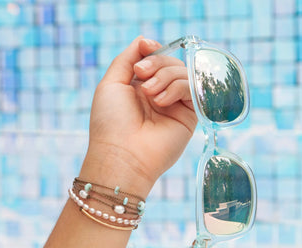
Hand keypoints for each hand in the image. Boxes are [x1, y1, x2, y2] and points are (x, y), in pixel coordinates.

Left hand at [80, 36, 197, 196]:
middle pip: (170, 62)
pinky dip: (176, 87)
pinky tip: (161, 101)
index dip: (153, 51)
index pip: (155, 59)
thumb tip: (144, 39)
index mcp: (140, 87)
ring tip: (149, 93)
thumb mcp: (111, 83)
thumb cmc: (110, 121)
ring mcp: (174, 105)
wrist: (122, 154)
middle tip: (141, 74)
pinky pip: (191, 88)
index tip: (144, 51)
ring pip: (182, 72)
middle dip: (156, 62)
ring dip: (164, 75)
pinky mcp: (189, 115)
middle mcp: (159, 95)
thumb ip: (127, 58)